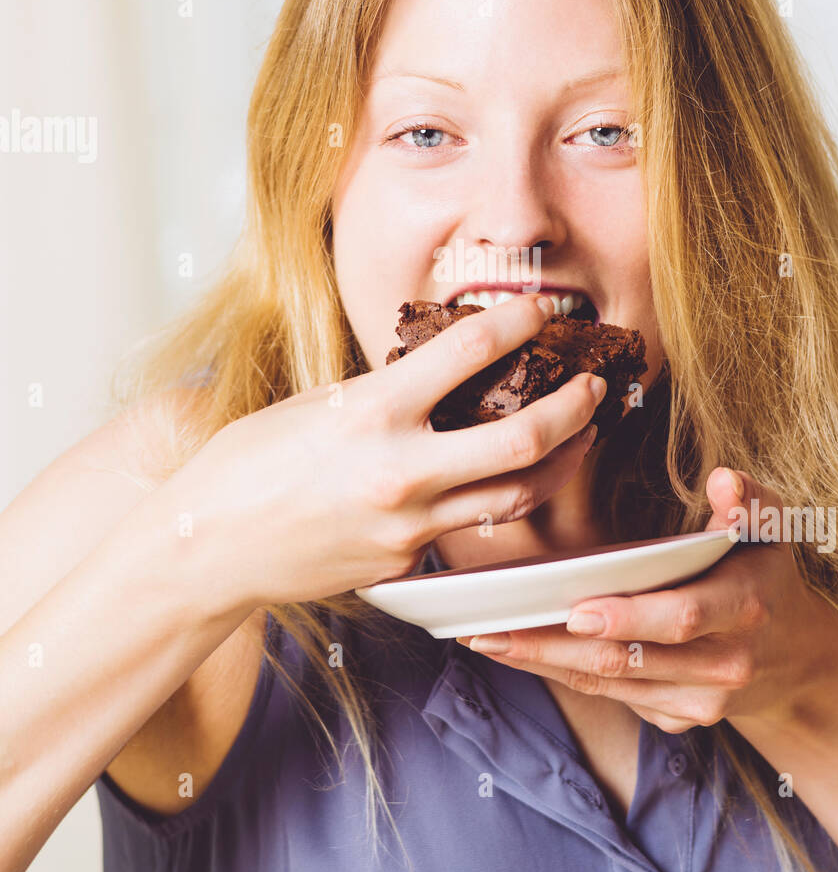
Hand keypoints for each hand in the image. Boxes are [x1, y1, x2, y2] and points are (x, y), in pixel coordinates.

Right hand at [151, 293, 607, 611]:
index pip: (471, 351)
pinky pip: (464, 530)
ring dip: (561, 463)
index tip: (540, 307)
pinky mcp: (406, 564)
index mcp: (373, 412)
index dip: (518, 320)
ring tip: (581, 438)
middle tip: (595, 387)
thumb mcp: (317, 405)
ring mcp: (409, 526)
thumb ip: (385, 393)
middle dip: (576, 408)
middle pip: (525, 439)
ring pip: (515, 495)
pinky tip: (498, 484)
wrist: (207, 548)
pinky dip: (488, 503)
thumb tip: (435, 376)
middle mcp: (401, 471)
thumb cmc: (245, 466)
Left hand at [457, 468, 837, 729]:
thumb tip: (725, 480)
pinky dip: (562, 673)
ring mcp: (700, 703)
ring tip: (485, 637)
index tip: (575, 608)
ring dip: (543, 662)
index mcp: (746, 609)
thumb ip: (750, 501)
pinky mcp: (676, 720)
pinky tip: (518, 651)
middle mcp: (725, 666)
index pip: (682, 616)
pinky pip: (610, 695)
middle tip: (492, 627)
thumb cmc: (763, 572)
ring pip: (610, 682)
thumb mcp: (771, 529)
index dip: (630, 616)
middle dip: (555, 646)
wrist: (793, 659)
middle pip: (630, 660)